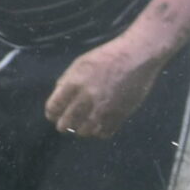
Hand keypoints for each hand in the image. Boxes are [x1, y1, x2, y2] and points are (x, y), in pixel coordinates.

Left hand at [46, 31, 171, 136]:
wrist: (137, 56)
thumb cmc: (107, 57)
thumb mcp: (80, 64)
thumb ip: (67, 81)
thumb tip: (60, 97)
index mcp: (74, 83)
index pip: (54, 107)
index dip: (51, 113)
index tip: (53, 116)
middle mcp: (88, 97)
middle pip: (68, 122)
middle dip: (63, 126)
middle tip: (65, 126)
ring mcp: (105, 107)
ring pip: (86, 131)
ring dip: (81, 131)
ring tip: (82, 128)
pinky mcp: (121, 113)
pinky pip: (105, 132)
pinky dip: (99, 132)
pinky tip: (99, 127)